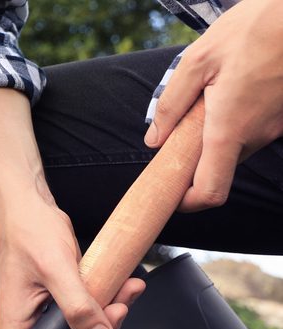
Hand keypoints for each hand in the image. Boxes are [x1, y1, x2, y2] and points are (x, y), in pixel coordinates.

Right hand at [0, 200, 146, 328]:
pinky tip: (125, 286)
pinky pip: (87, 314)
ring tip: (127, 294)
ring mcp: (45, 312)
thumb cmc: (29, 231)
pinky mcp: (61, 299)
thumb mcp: (56, 268)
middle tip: (115, 316)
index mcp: (15, 323)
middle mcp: (28, 323)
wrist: (28, 204)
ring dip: (108, 320)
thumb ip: (77, 306)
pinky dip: (108, 304)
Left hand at [144, 0, 282, 211]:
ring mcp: (277, 127)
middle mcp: (257, 135)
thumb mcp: (197, 61)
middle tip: (180, 129)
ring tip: (211, 97)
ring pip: (238, 146)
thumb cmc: (250, 31)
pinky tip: (234, 89)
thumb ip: (171, 104)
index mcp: (229, 128)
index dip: (188, 202)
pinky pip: (256, 129)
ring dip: (218, 134)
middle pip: (221, 166)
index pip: (211, 190)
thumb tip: (154, 140)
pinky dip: (238, 119)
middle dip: (197, 156)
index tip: (172, 195)